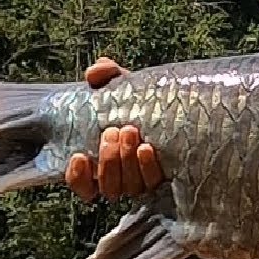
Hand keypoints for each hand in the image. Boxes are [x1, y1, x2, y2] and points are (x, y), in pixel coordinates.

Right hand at [64, 57, 163, 201]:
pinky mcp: (168, 180)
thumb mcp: (125, 86)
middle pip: (108, 186)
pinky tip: (146, 148)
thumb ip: (107, 76)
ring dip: (125, 162)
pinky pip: (153, 184)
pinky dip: (147, 167)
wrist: (181, 105)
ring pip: (129, 187)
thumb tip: (97, 71)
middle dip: (108, 160)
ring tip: (130, 132)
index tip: (79, 156)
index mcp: (102, 162)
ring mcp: (144, 181)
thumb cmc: (145, 101)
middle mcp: (122, 178)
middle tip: (112, 131)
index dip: (77, 177)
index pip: (82, 185)